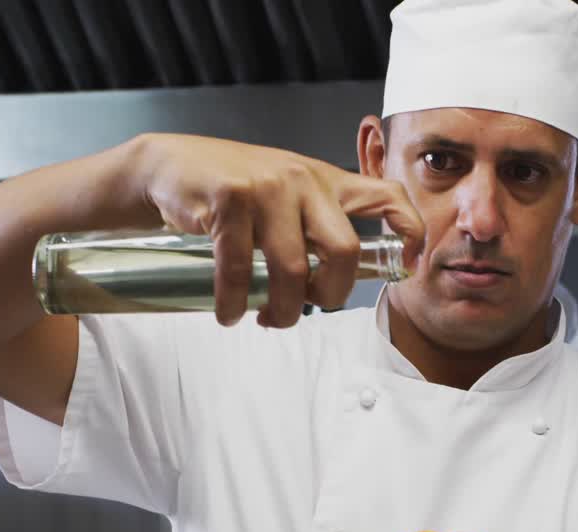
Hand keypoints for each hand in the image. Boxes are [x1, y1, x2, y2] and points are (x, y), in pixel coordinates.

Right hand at [135, 133, 424, 327]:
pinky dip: (235, 304)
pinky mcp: (229, 199)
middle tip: (309, 308)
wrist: (168, 167)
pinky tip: (230, 313)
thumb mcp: (283, 196)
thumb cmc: (229, 192)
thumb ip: (311, 227)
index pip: (388, 196)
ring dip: (280, 311)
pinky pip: (241, 269)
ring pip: (292, 271)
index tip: (407, 266)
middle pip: (345, 252)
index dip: (409, 232)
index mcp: (326, 181)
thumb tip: (330, 288)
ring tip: (262, 318)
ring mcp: (267, 187)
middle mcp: (303, 179)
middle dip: (332, 296)